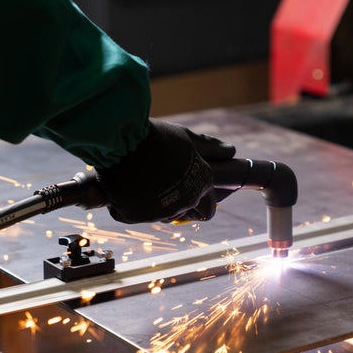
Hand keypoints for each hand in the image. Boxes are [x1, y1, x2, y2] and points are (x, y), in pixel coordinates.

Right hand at [95, 119, 235, 223]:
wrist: (121, 138)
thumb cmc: (155, 136)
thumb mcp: (185, 137)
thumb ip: (209, 147)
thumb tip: (231, 150)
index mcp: (202, 183)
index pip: (208, 206)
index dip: (197, 197)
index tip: (183, 187)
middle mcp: (187, 201)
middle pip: (187, 214)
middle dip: (178, 204)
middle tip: (161, 185)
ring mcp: (162, 212)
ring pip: (161, 216)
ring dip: (154, 204)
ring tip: (141, 181)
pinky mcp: (136, 216)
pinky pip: (132, 215)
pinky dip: (127, 205)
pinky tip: (122, 186)